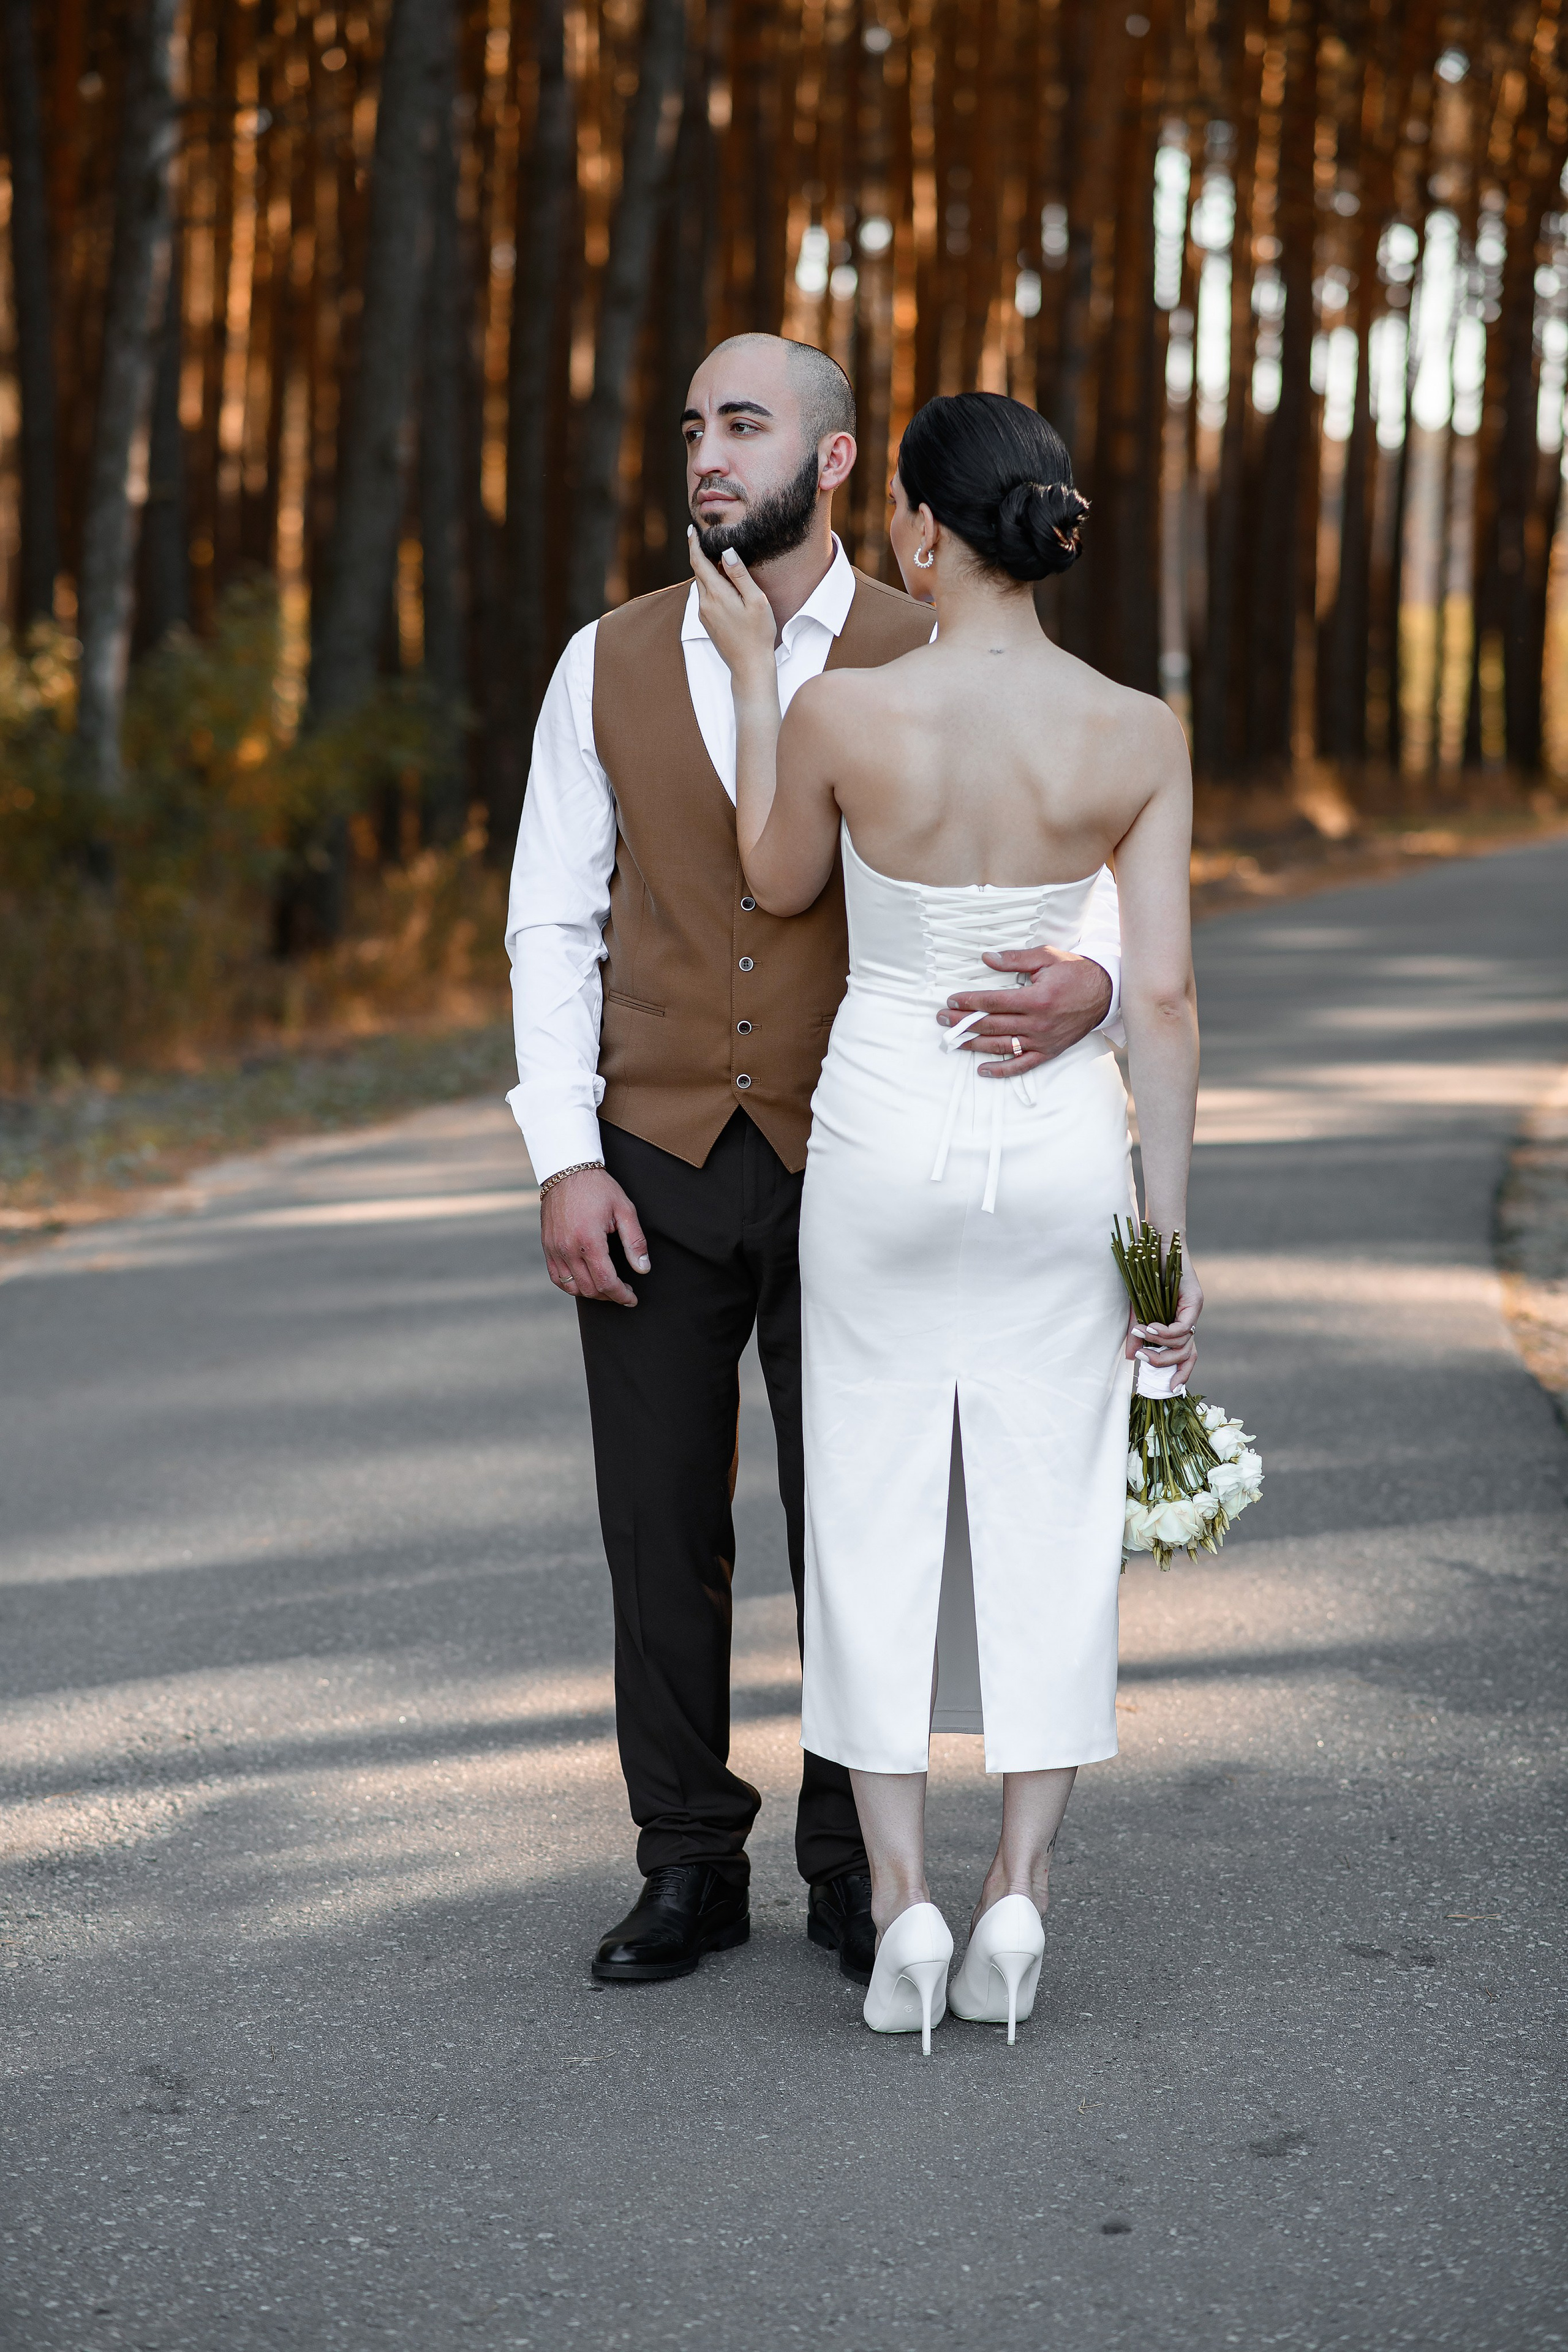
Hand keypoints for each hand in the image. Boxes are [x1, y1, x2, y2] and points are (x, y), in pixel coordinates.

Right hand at [540, 1167, 649, 1307]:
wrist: (567, 1171)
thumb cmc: (598, 1188)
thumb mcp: (624, 1210)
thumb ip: (635, 1242)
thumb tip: (643, 1269)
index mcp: (589, 1240)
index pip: (606, 1281)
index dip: (621, 1295)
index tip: (632, 1299)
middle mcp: (568, 1248)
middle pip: (589, 1288)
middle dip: (610, 1295)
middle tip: (624, 1290)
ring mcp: (554, 1249)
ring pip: (572, 1287)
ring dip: (591, 1293)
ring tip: (606, 1287)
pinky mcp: (547, 1246)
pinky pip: (556, 1277)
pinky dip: (571, 1285)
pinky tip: (586, 1280)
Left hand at [687, 527, 776, 685]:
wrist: (749, 667)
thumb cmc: (758, 634)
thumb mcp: (756, 600)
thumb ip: (740, 575)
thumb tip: (726, 552)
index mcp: (716, 594)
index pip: (698, 562)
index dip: (693, 544)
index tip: (691, 529)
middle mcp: (704, 603)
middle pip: (698, 572)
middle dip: (701, 554)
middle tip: (708, 539)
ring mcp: (703, 614)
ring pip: (701, 585)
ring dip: (707, 571)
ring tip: (720, 561)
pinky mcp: (707, 623)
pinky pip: (705, 597)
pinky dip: (711, 585)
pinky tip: (724, 586)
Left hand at [937, 946, 1113, 1076]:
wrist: (1104, 992)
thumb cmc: (1074, 972)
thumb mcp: (1046, 957)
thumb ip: (1015, 959)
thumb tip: (987, 958)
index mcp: (1036, 998)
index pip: (994, 1002)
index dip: (970, 1002)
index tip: (951, 1001)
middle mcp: (1038, 1023)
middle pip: (992, 1024)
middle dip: (964, 1023)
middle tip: (942, 1020)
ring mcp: (1043, 1040)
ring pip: (1002, 1045)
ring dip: (975, 1045)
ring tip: (953, 1042)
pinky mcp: (1049, 1051)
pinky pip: (1023, 1065)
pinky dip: (1002, 1070)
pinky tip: (982, 1070)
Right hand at [1126, 1258, 1202, 1386]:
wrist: (1155, 1245)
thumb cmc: (1145, 1275)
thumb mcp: (1137, 1310)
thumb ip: (1136, 1334)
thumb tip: (1130, 1358)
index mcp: (1179, 1324)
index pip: (1186, 1356)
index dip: (1180, 1373)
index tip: (1168, 1387)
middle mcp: (1190, 1320)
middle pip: (1188, 1355)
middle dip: (1167, 1365)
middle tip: (1144, 1363)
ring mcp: (1194, 1311)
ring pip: (1185, 1343)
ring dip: (1160, 1346)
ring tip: (1141, 1339)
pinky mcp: (1194, 1300)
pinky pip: (1181, 1326)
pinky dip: (1164, 1332)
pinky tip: (1149, 1328)